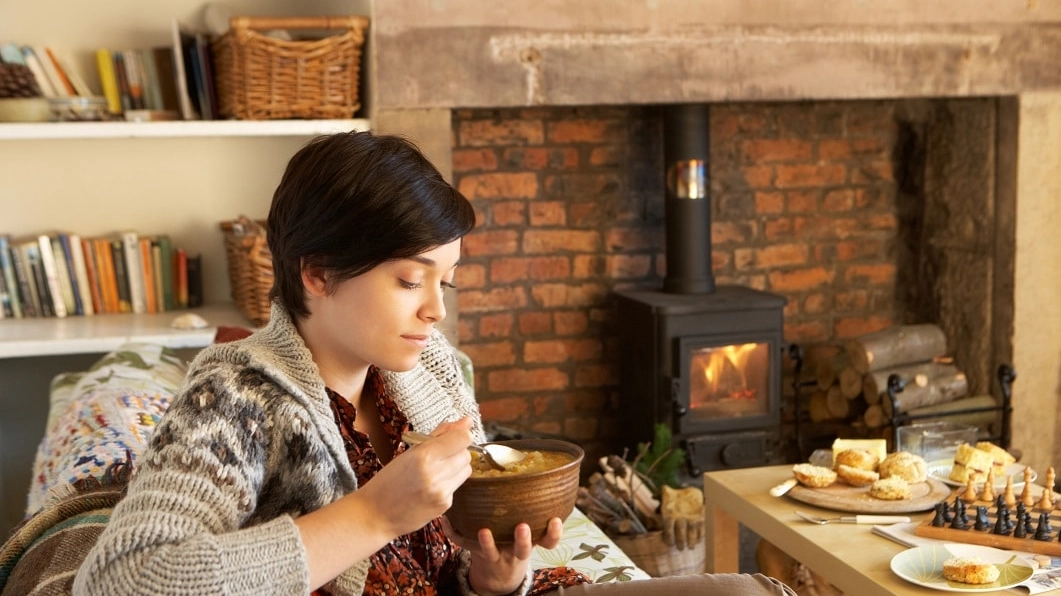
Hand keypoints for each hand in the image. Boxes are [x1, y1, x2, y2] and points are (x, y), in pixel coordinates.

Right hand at [353, 418, 474, 537]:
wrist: (376, 514)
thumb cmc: (389, 480)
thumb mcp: (409, 451)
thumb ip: (440, 434)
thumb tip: (467, 421)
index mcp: (424, 456)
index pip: (462, 438)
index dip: (460, 435)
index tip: (452, 438)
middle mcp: (435, 474)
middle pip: (466, 454)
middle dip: (456, 451)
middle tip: (437, 456)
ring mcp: (442, 492)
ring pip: (466, 470)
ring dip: (455, 467)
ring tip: (434, 471)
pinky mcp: (445, 505)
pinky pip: (457, 486)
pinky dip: (448, 483)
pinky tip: (431, 487)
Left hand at [445, 516, 563, 595]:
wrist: (497, 577)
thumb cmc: (514, 545)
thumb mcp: (529, 537)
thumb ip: (535, 514)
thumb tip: (539, 478)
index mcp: (529, 544)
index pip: (548, 541)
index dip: (554, 533)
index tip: (555, 520)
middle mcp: (514, 552)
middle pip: (522, 549)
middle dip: (523, 539)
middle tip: (523, 527)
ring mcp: (495, 555)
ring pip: (491, 552)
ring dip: (487, 542)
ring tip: (484, 531)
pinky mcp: (476, 554)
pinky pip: (463, 544)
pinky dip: (453, 532)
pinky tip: (445, 520)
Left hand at [660, 485, 703, 549]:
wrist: (693, 489)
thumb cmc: (677, 495)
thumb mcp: (666, 494)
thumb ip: (659, 498)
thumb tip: (652, 497)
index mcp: (670, 512)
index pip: (668, 527)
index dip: (669, 536)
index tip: (670, 544)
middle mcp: (680, 515)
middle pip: (680, 531)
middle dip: (680, 541)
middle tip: (680, 549)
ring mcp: (691, 516)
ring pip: (691, 531)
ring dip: (691, 540)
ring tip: (690, 547)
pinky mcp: (701, 516)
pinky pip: (700, 527)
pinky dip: (700, 535)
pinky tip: (699, 541)